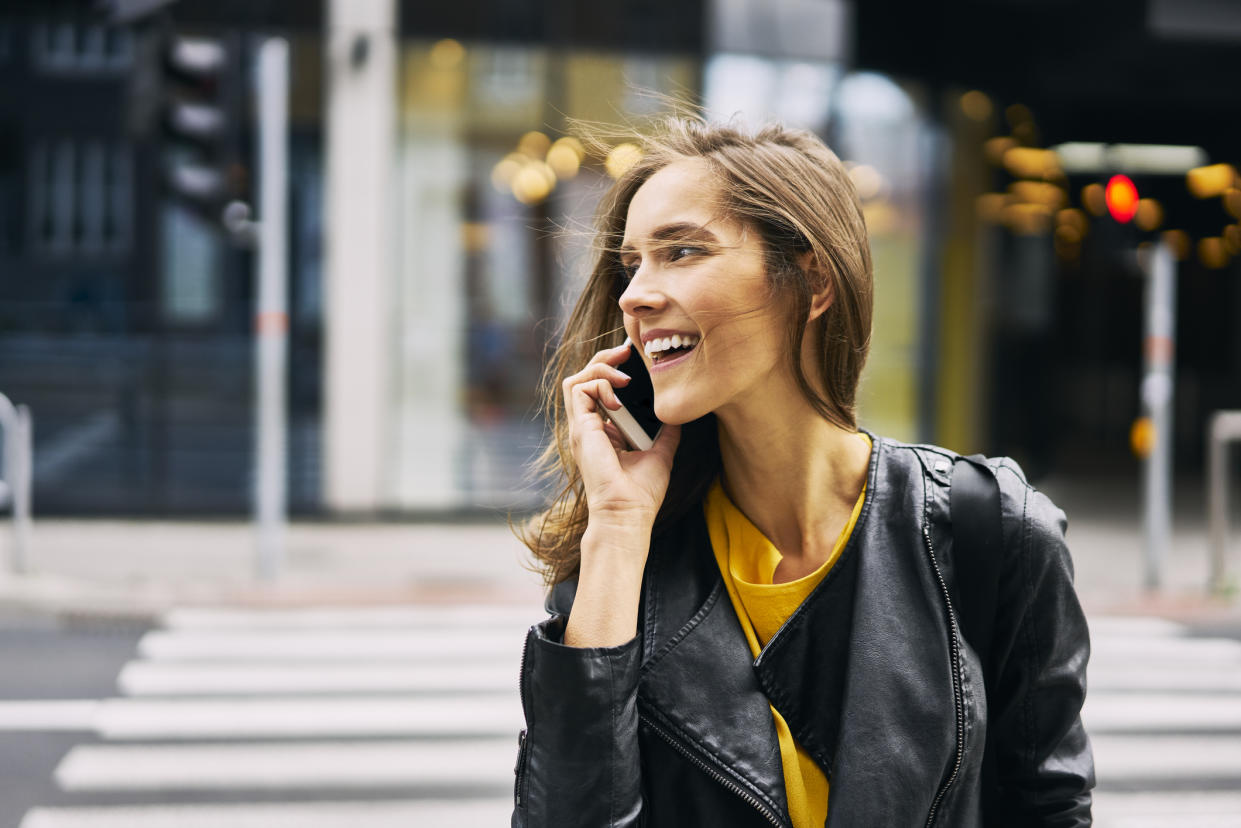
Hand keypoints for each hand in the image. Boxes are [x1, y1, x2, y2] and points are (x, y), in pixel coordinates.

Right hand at [561, 343, 680, 526]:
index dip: (613, 371)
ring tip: (623, 375)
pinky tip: (618, 397)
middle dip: (604, 359)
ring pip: (576, 379)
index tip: (635, 360)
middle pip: (584, 379)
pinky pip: (579, 389)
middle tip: (627, 351)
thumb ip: (666, 432)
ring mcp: (581, 428)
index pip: (599, 391)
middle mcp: (588, 428)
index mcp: (603, 433)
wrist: (628, 513)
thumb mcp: (661, 452)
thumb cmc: (641, 493)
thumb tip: (678, 414)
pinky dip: (599, 384)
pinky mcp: (580, 428)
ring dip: (600, 368)